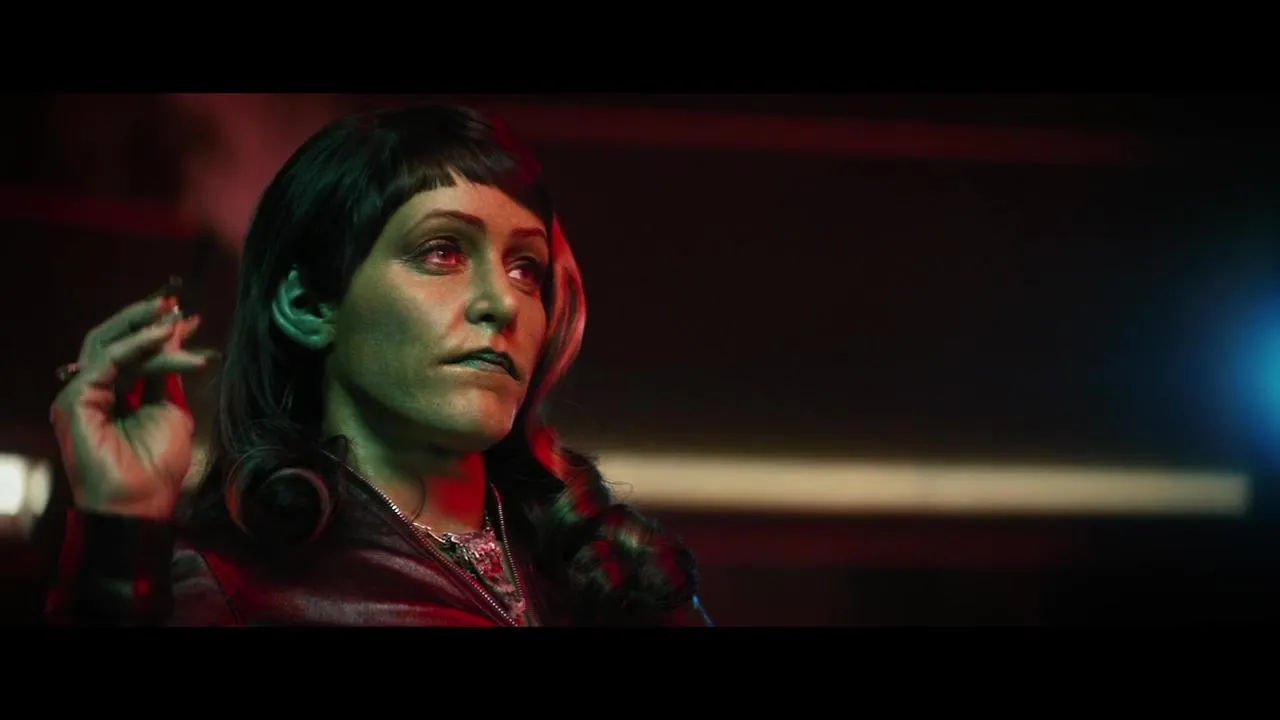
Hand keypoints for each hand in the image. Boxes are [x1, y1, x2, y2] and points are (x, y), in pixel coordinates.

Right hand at [49, 286, 217, 519]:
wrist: (142, 502)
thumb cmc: (156, 466)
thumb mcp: (171, 409)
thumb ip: (168, 375)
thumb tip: (177, 337)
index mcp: (113, 395)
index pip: (130, 353)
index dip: (157, 332)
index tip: (188, 317)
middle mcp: (92, 391)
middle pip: (110, 340)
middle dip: (142, 319)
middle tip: (174, 304)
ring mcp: (80, 395)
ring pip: (107, 345)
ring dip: (143, 328)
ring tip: (175, 319)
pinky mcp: (75, 400)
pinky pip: (108, 361)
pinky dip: (137, 345)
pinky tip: (164, 338)